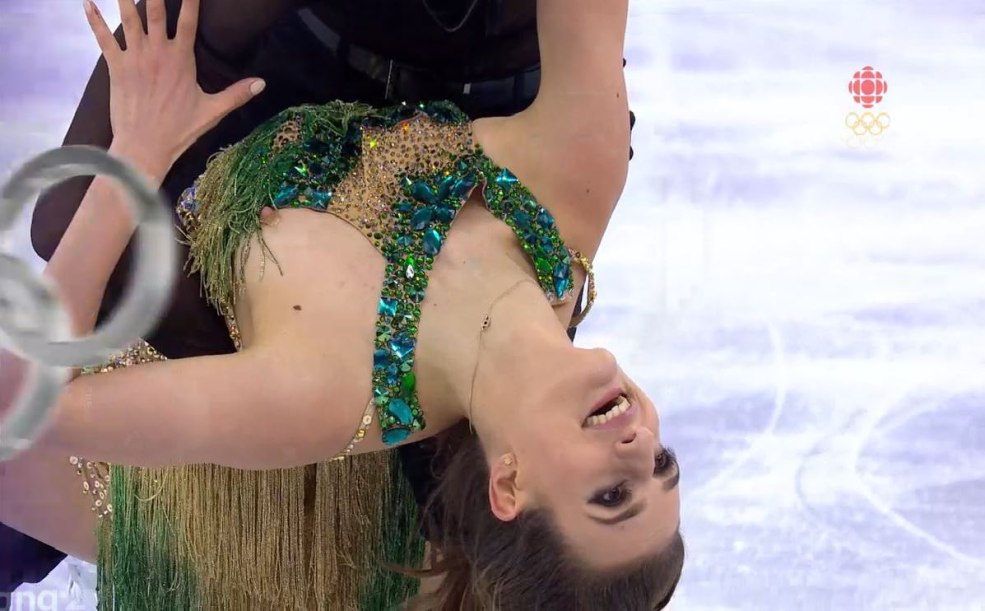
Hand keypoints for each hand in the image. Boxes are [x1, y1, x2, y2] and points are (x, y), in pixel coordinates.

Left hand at [84, 0, 266, 169]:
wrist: (145, 145)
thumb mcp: (213, 111)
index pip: (188, 20)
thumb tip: (262, 82)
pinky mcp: (116, 67)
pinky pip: (103, 38)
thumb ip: (237, 94)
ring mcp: (134, 57)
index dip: (189, 0)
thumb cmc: (180, 129)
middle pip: (154, 10)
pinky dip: (95, 19)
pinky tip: (87, 3)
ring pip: (127, 18)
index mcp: (181, 60)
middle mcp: (157, 52)